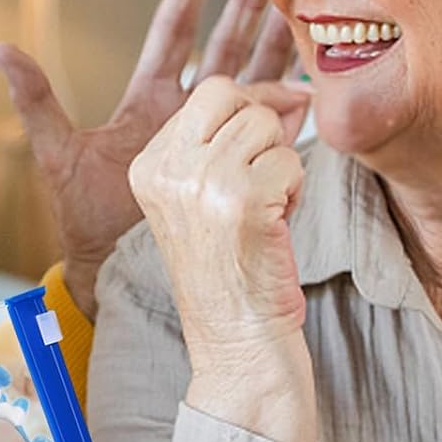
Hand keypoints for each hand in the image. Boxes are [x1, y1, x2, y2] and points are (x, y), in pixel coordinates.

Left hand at [0, 0, 294, 321]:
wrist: (114, 270)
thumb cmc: (85, 219)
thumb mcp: (59, 155)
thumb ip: (38, 101)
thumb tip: (1, 48)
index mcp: (148, 101)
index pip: (173, 32)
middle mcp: (185, 114)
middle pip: (225, 45)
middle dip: (249, 6)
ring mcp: (213, 142)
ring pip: (254, 82)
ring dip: (279, 48)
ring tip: (305, 15)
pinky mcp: (233, 171)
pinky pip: (266, 134)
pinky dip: (289, 110)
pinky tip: (311, 88)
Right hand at [128, 74, 316, 441]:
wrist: (238, 349)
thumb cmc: (234, 278)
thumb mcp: (210, 201)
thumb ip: (232, 142)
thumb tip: (291, 92)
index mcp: (147, 168)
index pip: (208, 94)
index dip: (248, 112)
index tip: (258, 154)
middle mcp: (165, 170)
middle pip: (231, 94)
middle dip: (262, 129)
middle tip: (263, 182)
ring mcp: (199, 182)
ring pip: (265, 124)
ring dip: (280, 166)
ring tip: (264, 215)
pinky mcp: (239, 199)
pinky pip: (290, 159)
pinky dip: (294, 192)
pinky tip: (274, 230)